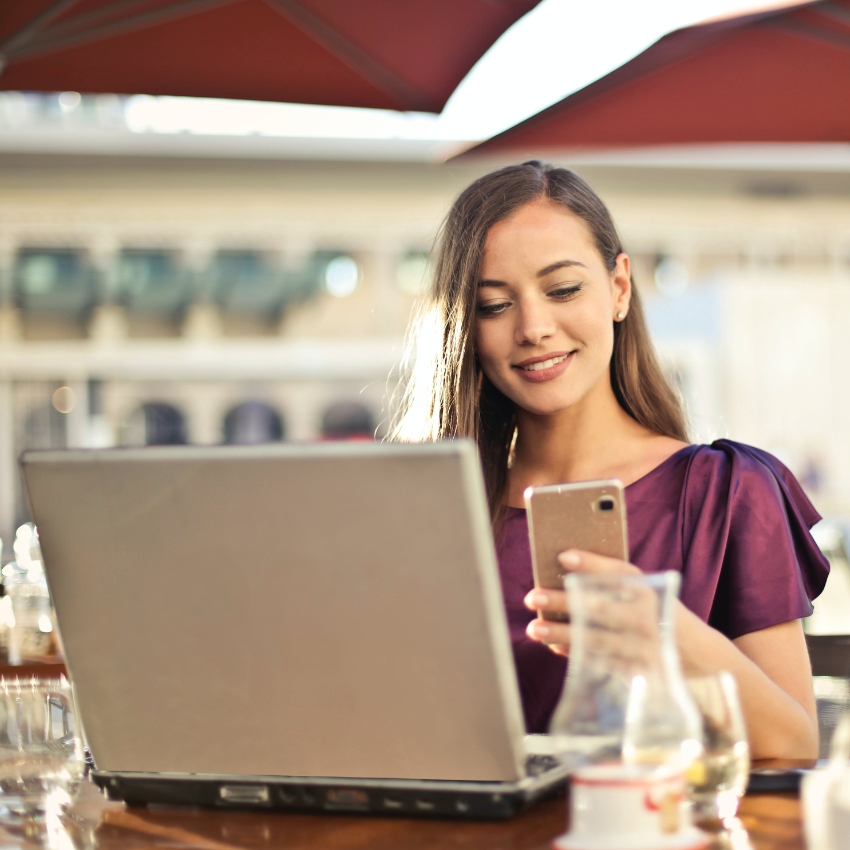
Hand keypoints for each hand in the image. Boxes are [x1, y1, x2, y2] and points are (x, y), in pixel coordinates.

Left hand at [523, 549, 649, 662]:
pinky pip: (600, 663)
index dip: (591, 564)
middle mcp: (647, 618)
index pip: (619, 573)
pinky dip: (576, 653)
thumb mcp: (645, 593)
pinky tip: (554, 646)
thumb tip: (564, 568)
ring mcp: (643, 648)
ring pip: (595, 639)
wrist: (694, 656)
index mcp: (649, 590)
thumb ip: (612, 582)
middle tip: (533, 597)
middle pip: (600, 608)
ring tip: (533, 628)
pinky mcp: (637, 673)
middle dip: (564, 602)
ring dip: (561, 633)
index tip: (562, 556)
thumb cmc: (654, 614)